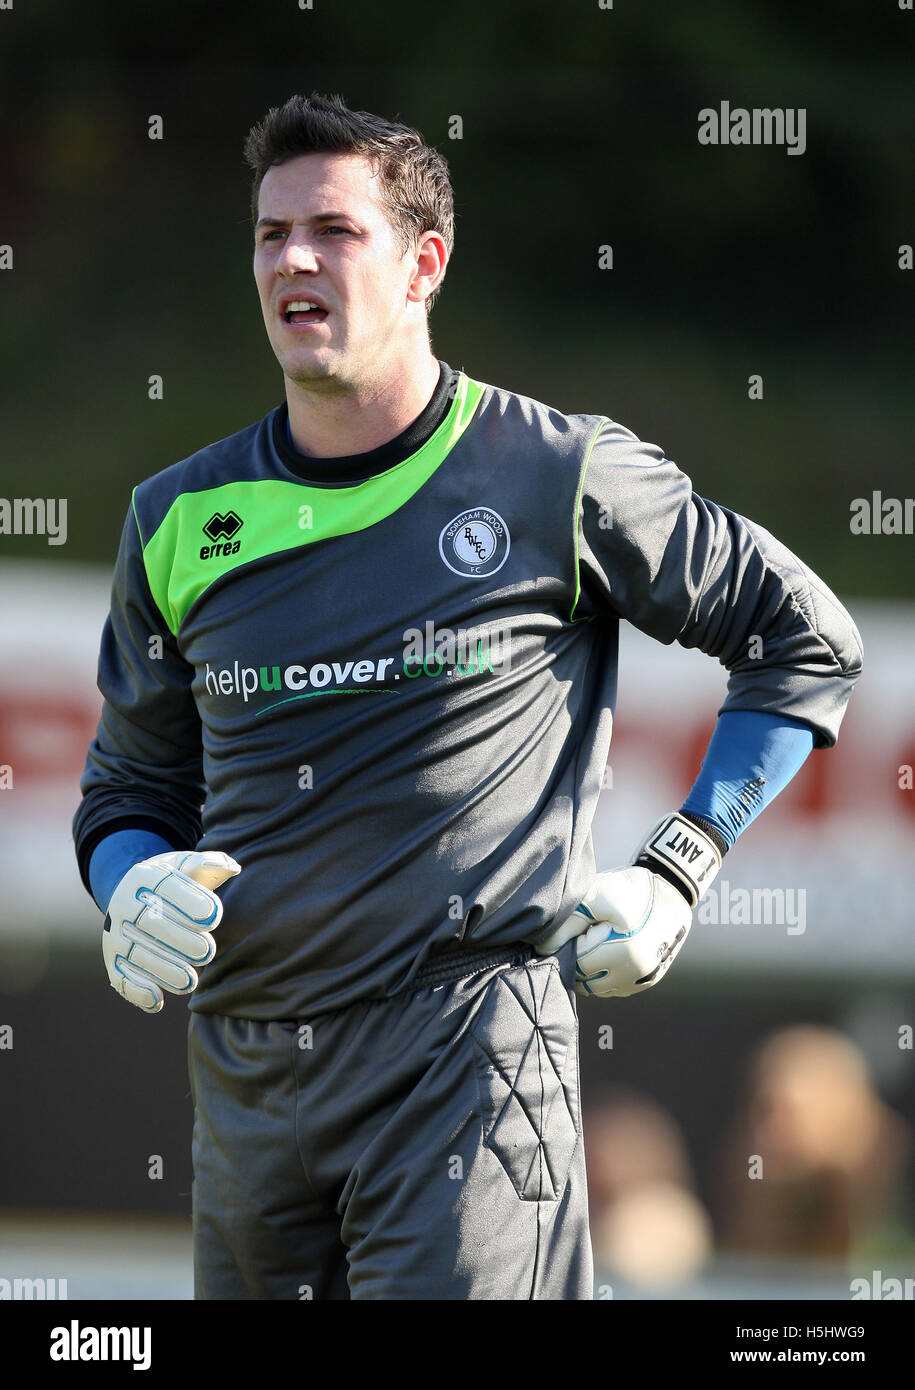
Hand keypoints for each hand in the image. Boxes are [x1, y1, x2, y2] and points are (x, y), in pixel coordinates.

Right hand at [102, 850, 240, 1013]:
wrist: (134, 899)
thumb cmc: (173, 884)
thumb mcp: (187, 867)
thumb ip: (209, 866)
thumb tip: (231, 867)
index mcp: (144, 876)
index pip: (167, 888)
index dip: (190, 902)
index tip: (214, 916)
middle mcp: (123, 905)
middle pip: (151, 924)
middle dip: (181, 940)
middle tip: (208, 952)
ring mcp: (116, 935)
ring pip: (138, 955)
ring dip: (164, 970)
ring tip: (191, 981)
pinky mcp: (114, 962)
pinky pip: (122, 977)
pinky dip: (136, 991)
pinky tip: (156, 1000)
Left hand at [536, 813, 721, 997]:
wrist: (670, 889)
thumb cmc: (628, 888)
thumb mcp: (594, 895)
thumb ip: (566, 923)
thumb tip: (543, 949)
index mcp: (623, 948)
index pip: (575, 961)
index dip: (569, 943)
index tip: (576, 926)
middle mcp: (636, 969)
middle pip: (585, 978)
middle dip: (578, 958)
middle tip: (585, 933)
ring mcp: (644, 978)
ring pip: (599, 988)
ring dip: (590, 971)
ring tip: (595, 942)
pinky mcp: (649, 980)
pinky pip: (616, 989)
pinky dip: (606, 976)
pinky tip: (607, 953)